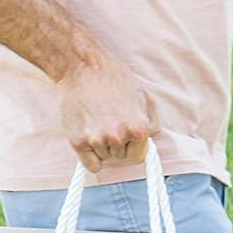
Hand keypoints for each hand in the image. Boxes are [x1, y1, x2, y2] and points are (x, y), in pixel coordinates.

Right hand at [56, 56, 159, 171]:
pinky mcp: (78, 142)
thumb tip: (153, 135)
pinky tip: (89, 140)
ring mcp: (97, 140)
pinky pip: (91, 165)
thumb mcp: (141, 95)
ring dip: (102, 147)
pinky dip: (91, 158)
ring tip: (97, 122)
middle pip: (121, 157)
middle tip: (108, 122)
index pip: (139, 156)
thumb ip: (151, 119)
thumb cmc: (113, 77)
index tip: (126, 134)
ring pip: (105, 159)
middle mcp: (118, 138)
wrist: (82, 67)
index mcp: (137, 129)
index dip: (133, 144)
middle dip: (117, 144)